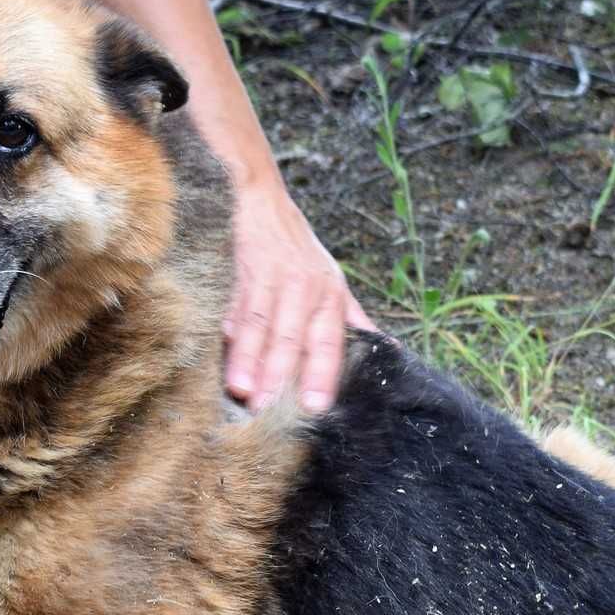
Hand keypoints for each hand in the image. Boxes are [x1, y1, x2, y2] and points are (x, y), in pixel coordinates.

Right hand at [223, 177, 371, 413]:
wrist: (265, 204)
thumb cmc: (303, 251)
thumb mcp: (336, 283)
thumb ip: (357, 321)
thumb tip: (390, 349)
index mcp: (331, 298)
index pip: (328, 342)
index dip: (322, 374)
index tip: (316, 406)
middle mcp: (305, 289)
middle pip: (291, 338)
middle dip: (279, 375)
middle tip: (269, 410)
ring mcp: (274, 281)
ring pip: (261, 327)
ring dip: (250, 361)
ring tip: (242, 392)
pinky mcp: (245, 275)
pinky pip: (238, 310)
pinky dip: (231, 335)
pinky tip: (224, 356)